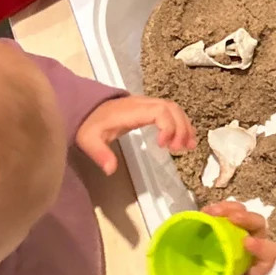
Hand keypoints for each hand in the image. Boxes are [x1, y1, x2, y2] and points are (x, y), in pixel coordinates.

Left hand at [76, 95, 196, 175]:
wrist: (86, 108)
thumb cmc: (91, 125)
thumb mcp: (89, 141)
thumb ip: (100, 154)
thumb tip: (111, 170)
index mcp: (132, 111)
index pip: (159, 111)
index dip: (168, 127)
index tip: (164, 146)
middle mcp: (144, 104)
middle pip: (171, 108)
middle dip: (181, 128)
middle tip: (180, 149)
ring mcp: (148, 104)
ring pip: (174, 109)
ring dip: (184, 126)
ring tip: (189, 146)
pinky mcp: (150, 108)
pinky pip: (171, 111)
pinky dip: (181, 124)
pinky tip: (184, 139)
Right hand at [202, 201, 275, 274]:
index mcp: (258, 264)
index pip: (269, 252)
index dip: (261, 246)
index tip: (247, 243)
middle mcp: (253, 244)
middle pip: (258, 226)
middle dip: (247, 219)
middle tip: (232, 218)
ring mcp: (238, 232)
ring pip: (243, 213)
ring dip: (231, 209)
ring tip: (214, 212)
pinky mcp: (223, 226)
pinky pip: (225, 212)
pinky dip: (216, 209)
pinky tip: (205, 211)